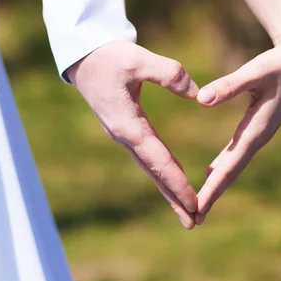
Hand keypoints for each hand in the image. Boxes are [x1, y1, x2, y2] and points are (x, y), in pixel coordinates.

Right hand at [67, 40, 198, 229]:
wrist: (85, 57)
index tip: (193, 203)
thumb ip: (169, 74)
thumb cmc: (110, 57)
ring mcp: (125, 135)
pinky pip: (148, 157)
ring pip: (151, 168)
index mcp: (128, 126)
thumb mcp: (138, 59)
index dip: (177, 183)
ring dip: (168, 190)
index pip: (158, 160)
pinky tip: (173, 181)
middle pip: (155, 174)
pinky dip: (162, 172)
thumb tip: (195, 93)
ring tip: (187, 211)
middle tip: (194, 223)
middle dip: (174, 198)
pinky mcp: (127, 129)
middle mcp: (126, 137)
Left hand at [195, 37, 280, 224]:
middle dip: (213, 195)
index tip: (198, 209)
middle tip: (193, 220)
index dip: (213, 188)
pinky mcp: (257, 128)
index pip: (230, 166)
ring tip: (200, 205)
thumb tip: (201, 100)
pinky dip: (223, 168)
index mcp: (256, 129)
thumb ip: (230, 85)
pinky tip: (212, 174)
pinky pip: (236, 154)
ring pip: (234, 165)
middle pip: (231, 173)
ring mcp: (258, 135)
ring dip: (217, 185)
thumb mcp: (257, 71)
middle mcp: (258, 137)